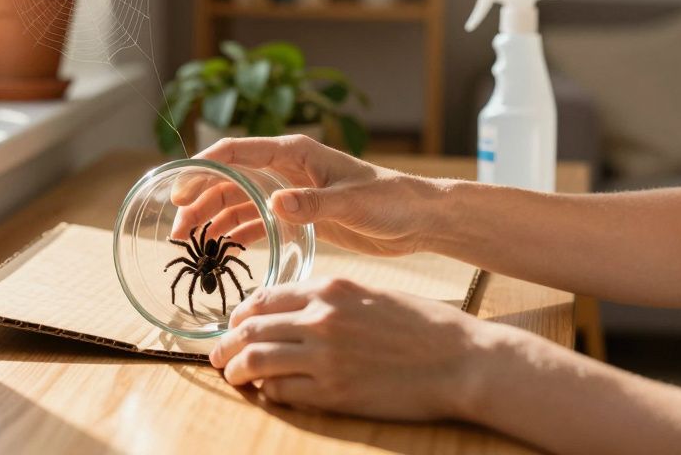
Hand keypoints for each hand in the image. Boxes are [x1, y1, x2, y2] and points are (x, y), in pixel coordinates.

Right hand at [170, 135, 438, 256]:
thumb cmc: (391, 201)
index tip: (179, 186)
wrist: (417, 219)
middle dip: (200, 199)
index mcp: (296, 154)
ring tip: (187, 242)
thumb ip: (314, 205)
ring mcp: (290, 193)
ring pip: (238, 202)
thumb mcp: (352, 204)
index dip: (205, 166)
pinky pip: (256, 223)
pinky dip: (235, 234)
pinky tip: (218, 251)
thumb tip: (275, 204)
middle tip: (176, 227)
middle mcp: (287, 170)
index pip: (239, 151)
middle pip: (230, 179)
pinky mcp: (298, 216)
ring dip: (212, 219)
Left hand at [208, 276, 497, 420]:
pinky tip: (267, 392)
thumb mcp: (371, 294)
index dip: (242, 314)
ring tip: (234, 376)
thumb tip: (295, 312)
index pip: (264, 298)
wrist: (461, 359)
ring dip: (237, 370)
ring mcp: (326, 355)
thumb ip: (330, 299)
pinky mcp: (334, 391)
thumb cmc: (423, 327)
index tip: (235, 325)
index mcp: (330, 288)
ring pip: (257, 359)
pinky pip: (282, 391)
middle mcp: (321, 317)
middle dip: (227, 344)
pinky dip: (267, 392)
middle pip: (251, 328)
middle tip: (219, 355)